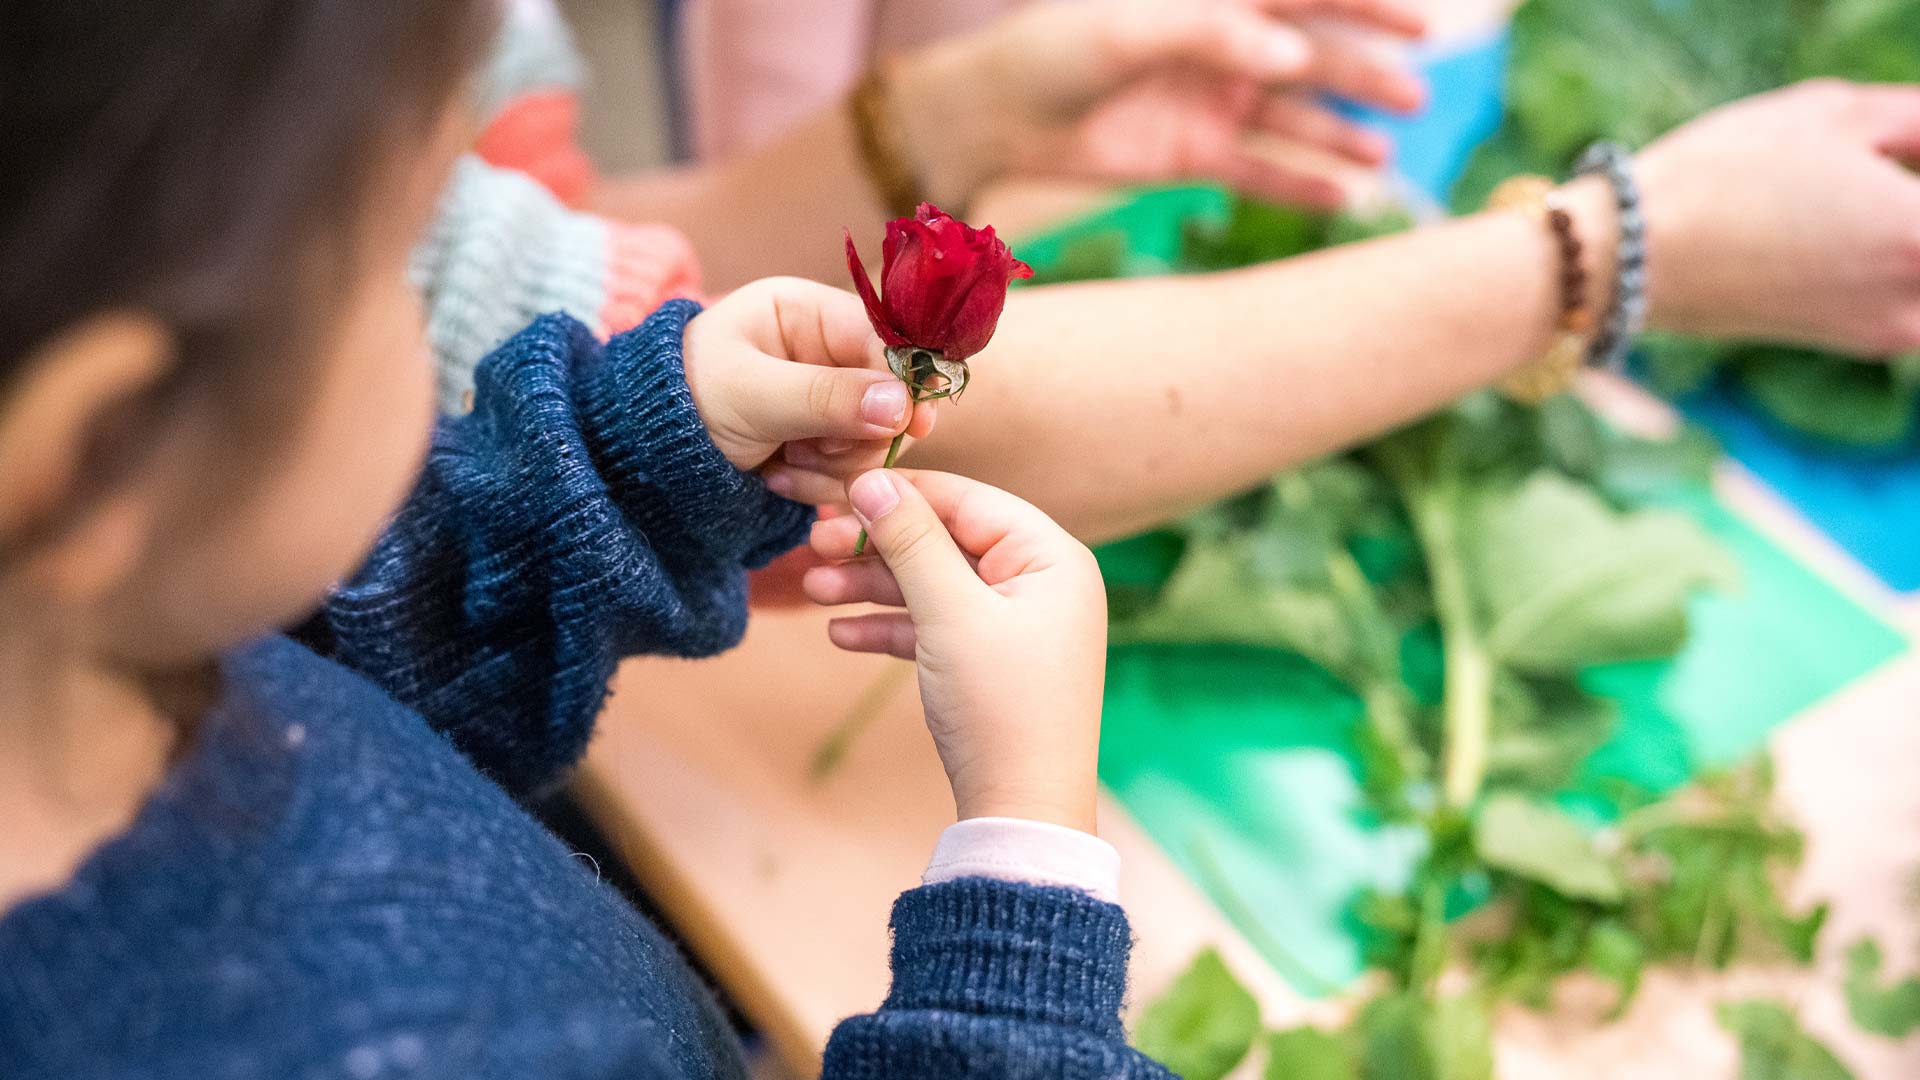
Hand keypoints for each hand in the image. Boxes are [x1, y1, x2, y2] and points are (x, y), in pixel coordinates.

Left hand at [681, 277, 934, 478]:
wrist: (640, 459)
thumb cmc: (681, 405)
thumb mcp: (750, 394)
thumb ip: (825, 397)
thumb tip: (902, 404)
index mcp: (805, 312)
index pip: (882, 336)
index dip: (905, 379)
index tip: (914, 423)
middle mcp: (825, 352)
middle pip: (890, 395)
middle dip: (854, 435)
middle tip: (808, 451)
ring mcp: (828, 401)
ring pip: (876, 440)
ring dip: (834, 467)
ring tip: (782, 467)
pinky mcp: (823, 444)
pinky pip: (853, 471)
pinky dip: (821, 485)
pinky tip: (778, 481)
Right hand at [806, 470, 1107, 833]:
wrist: (1021, 809)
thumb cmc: (1001, 706)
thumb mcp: (950, 614)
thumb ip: (911, 541)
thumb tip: (873, 480)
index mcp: (1051, 558)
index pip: (968, 501)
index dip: (901, 495)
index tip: (838, 494)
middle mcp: (1041, 584)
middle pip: (946, 542)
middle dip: (876, 546)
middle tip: (811, 545)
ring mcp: (1017, 625)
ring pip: (934, 586)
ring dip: (873, 587)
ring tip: (812, 591)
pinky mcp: (992, 663)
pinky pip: (936, 628)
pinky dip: (891, 629)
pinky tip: (840, 634)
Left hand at [894, 0, 1427, 210]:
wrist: (999, 116)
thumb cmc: (1055, 51)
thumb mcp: (1128, 32)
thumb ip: (1209, 34)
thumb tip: (1288, 56)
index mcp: (1216, 1)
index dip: (1368, 6)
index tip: (1423, 24)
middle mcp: (1225, 48)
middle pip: (1313, 58)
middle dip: (1365, 73)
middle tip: (1414, 95)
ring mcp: (1214, 102)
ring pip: (1294, 118)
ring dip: (1339, 134)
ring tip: (1383, 155)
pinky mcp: (1196, 155)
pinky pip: (1260, 171)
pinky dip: (1299, 184)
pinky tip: (1344, 198)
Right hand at [1638, 80, 1919, 356]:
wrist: (1631, 261)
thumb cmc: (1723, 175)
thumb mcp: (1833, 112)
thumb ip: (1919, 119)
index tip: (1905, 155)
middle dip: (1912, 206)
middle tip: (1890, 173)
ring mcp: (1891, 332)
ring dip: (1910, 243)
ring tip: (1870, 197)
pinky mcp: (1857, 341)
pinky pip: (1918, 298)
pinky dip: (1906, 265)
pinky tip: (1856, 225)